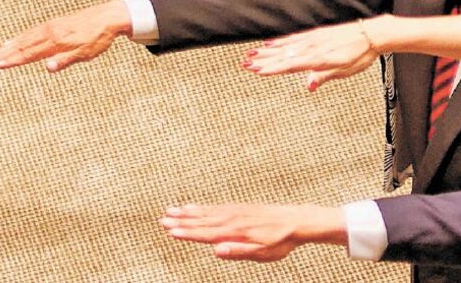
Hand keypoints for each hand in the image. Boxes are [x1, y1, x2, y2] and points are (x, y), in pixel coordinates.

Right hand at [0, 1, 132, 71]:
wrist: (109, 16)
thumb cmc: (98, 38)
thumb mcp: (86, 53)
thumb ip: (66, 60)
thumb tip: (48, 68)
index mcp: (56, 41)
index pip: (30, 53)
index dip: (13, 60)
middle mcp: (50, 32)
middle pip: (23, 45)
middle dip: (5, 54)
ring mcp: (50, 26)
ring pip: (25, 37)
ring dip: (9, 46)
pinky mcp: (54, 23)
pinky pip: (32, 31)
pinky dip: (20, 37)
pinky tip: (13, 40)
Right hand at [160, 203, 346, 261]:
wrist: (298, 220)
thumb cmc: (282, 241)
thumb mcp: (263, 253)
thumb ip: (238, 252)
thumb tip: (217, 250)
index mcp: (237, 231)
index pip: (207, 233)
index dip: (188, 233)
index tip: (171, 231)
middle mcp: (234, 218)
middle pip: (203, 220)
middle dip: (182, 221)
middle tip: (162, 219)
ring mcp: (237, 211)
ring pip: (208, 212)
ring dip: (189, 212)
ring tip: (172, 210)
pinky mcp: (241, 208)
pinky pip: (217, 207)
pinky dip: (203, 207)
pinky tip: (195, 207)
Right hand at [241, 18, 384, 90]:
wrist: (371, 33)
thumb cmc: (361, 53)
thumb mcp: (345, 70)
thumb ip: (324, 76)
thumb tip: (309, 86)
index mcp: (320, 58)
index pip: (291, 64)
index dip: (273, 68)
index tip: (257, 70)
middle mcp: (314, 47)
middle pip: (284, 54)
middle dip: (264, 59)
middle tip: (245, 63)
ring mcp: (314, 39)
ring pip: (286, 46)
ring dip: (268, 50)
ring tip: (251, 53)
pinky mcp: (316, 34)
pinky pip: (294, 38)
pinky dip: (281, 41)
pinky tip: (271, 43)